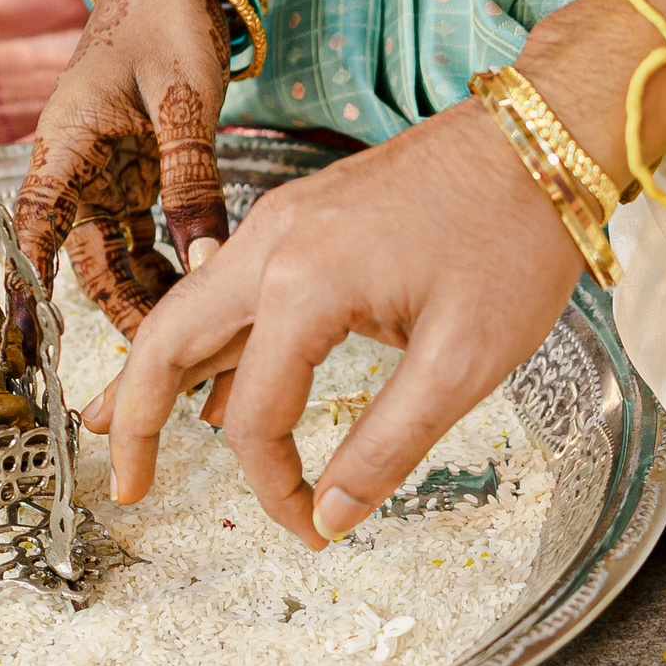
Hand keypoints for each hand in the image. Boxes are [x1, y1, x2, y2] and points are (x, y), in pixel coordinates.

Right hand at [11, 0, 234, 341]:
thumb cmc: (167, 18)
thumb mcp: (184, 103)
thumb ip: (191, 181)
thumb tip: (206, 263)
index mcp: (66, 142)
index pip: (35, 229)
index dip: (26, 288)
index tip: (26, 344)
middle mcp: (76, 164)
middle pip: (88, 257)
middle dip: (121, 308)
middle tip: (165, 360)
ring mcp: (106, 169)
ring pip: (117, 251)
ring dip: (148, 291)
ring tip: (193, 334)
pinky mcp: (136, 169)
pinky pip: (144, 230)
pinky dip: (167, 261)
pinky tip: (199, 290)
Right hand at [82, 97, 586, 545]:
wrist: (543, 134)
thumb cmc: (513, 239)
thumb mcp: (464, 363)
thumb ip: (388, 447)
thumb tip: (332, 517)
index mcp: (303, 285)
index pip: (253, 417)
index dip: (274, 487)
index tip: (312, 530)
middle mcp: (271, 245)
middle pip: (166, 341)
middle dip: (135, 418)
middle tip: (126, 487)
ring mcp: (283, 222)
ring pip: (191, 308)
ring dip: (157, 373)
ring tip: (122, 430)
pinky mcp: (306, 215)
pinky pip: (235, 286)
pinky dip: (211, 340)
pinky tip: (212, 385)